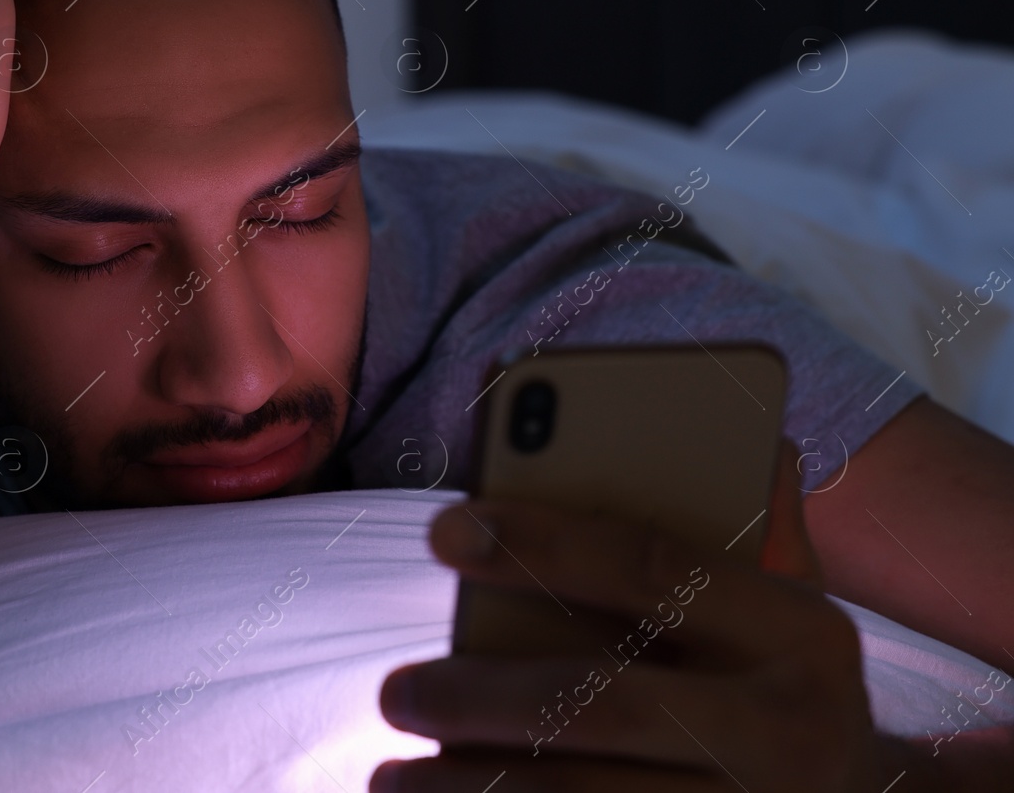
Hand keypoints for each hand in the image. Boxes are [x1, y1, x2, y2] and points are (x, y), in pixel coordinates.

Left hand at [374, 442, 901, 790]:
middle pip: (600, 705)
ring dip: (471, 791)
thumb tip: (694, 434)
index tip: (442, 530)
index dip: (540, 540)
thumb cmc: (780, 679)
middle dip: (481, 698)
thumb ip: (739, 524)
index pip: (650, 567)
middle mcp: (790, 733)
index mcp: (801, 632)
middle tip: (394, 691)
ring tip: (390, 778)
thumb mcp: (784, 601)